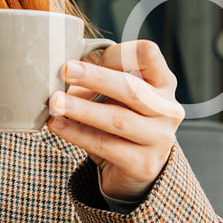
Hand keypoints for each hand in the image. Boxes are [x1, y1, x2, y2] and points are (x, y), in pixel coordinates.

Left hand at [46, 40, 184, 201]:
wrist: (139, 170)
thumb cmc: (125, 122)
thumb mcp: (119, 96)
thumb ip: (100, 81)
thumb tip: (63, 72)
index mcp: (163, 83)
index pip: (149, 55)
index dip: (120, 52)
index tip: (95, 56)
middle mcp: (167, 109)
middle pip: (132, 89)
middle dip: (96, 78)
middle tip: (66, 71)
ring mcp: (158, 138)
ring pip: (118, 119)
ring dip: (82, 108)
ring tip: (55, 102)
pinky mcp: (141, 164)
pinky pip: (104, 145)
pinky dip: (77, 134)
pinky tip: (58, 124)